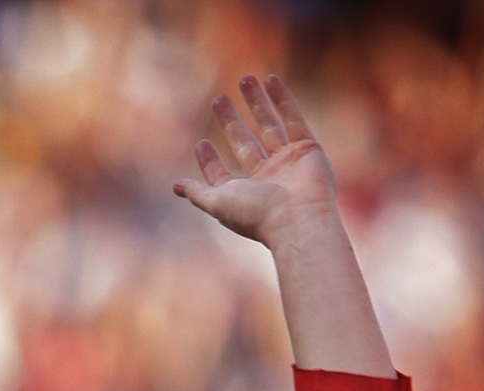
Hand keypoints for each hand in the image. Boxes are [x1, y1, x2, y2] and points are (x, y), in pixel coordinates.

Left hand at [173, 75, 336, 249]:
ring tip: (245, 78)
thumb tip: (175, 187)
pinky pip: (294, 118)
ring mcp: (288, 162)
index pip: (222, 174)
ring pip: (269, 125)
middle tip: (217, 99)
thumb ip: (197, 193)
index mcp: (245, 194)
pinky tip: (271, 80)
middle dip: (231, 121)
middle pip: (245, 142)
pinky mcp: (308, 148)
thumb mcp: (218, 202)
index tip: (201, 143)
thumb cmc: (256, 214)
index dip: (210, 160)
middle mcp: (266, 178)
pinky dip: (283, 99)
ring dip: (257, 102)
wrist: (298, 219)